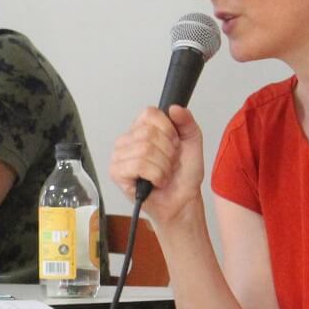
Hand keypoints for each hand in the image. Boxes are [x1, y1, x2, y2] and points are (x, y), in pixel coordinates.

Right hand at [109, 104, 205, 225]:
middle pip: (149, 133)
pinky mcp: (116, 173)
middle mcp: (127, 140)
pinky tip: (156, 181)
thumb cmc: (183, 174)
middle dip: (168, 151)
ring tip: (163, 173)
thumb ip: (187, 121)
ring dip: (163, 166)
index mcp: (141, 128)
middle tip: (169, 163)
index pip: (150, 113)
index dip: (168, 130)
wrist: (183, 200)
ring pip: (145, 150)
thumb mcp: (192, 142)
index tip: (174, 144)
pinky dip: (156, 175)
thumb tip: (174, 108)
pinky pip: (139, 165)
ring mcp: (119, 156)